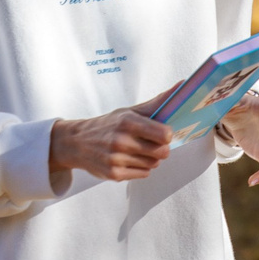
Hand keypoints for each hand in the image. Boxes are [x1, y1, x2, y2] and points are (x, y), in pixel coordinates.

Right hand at [49, 108, 172, 181]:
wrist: (76, 142)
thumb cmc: (109, 125)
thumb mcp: (130, 111)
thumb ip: (157, 103)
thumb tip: (182, 85)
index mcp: (128, 123)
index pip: (165, 135)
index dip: (167, 135)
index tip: (161, 133)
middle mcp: (122, 141)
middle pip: (163, 152)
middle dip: (160, 148)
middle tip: (149, 143)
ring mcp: (117, 159)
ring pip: (154, 164)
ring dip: (150, 159)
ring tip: (136, 150)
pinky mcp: (114, 174)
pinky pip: (144, 174)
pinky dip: (140, 168)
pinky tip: (128, 160)